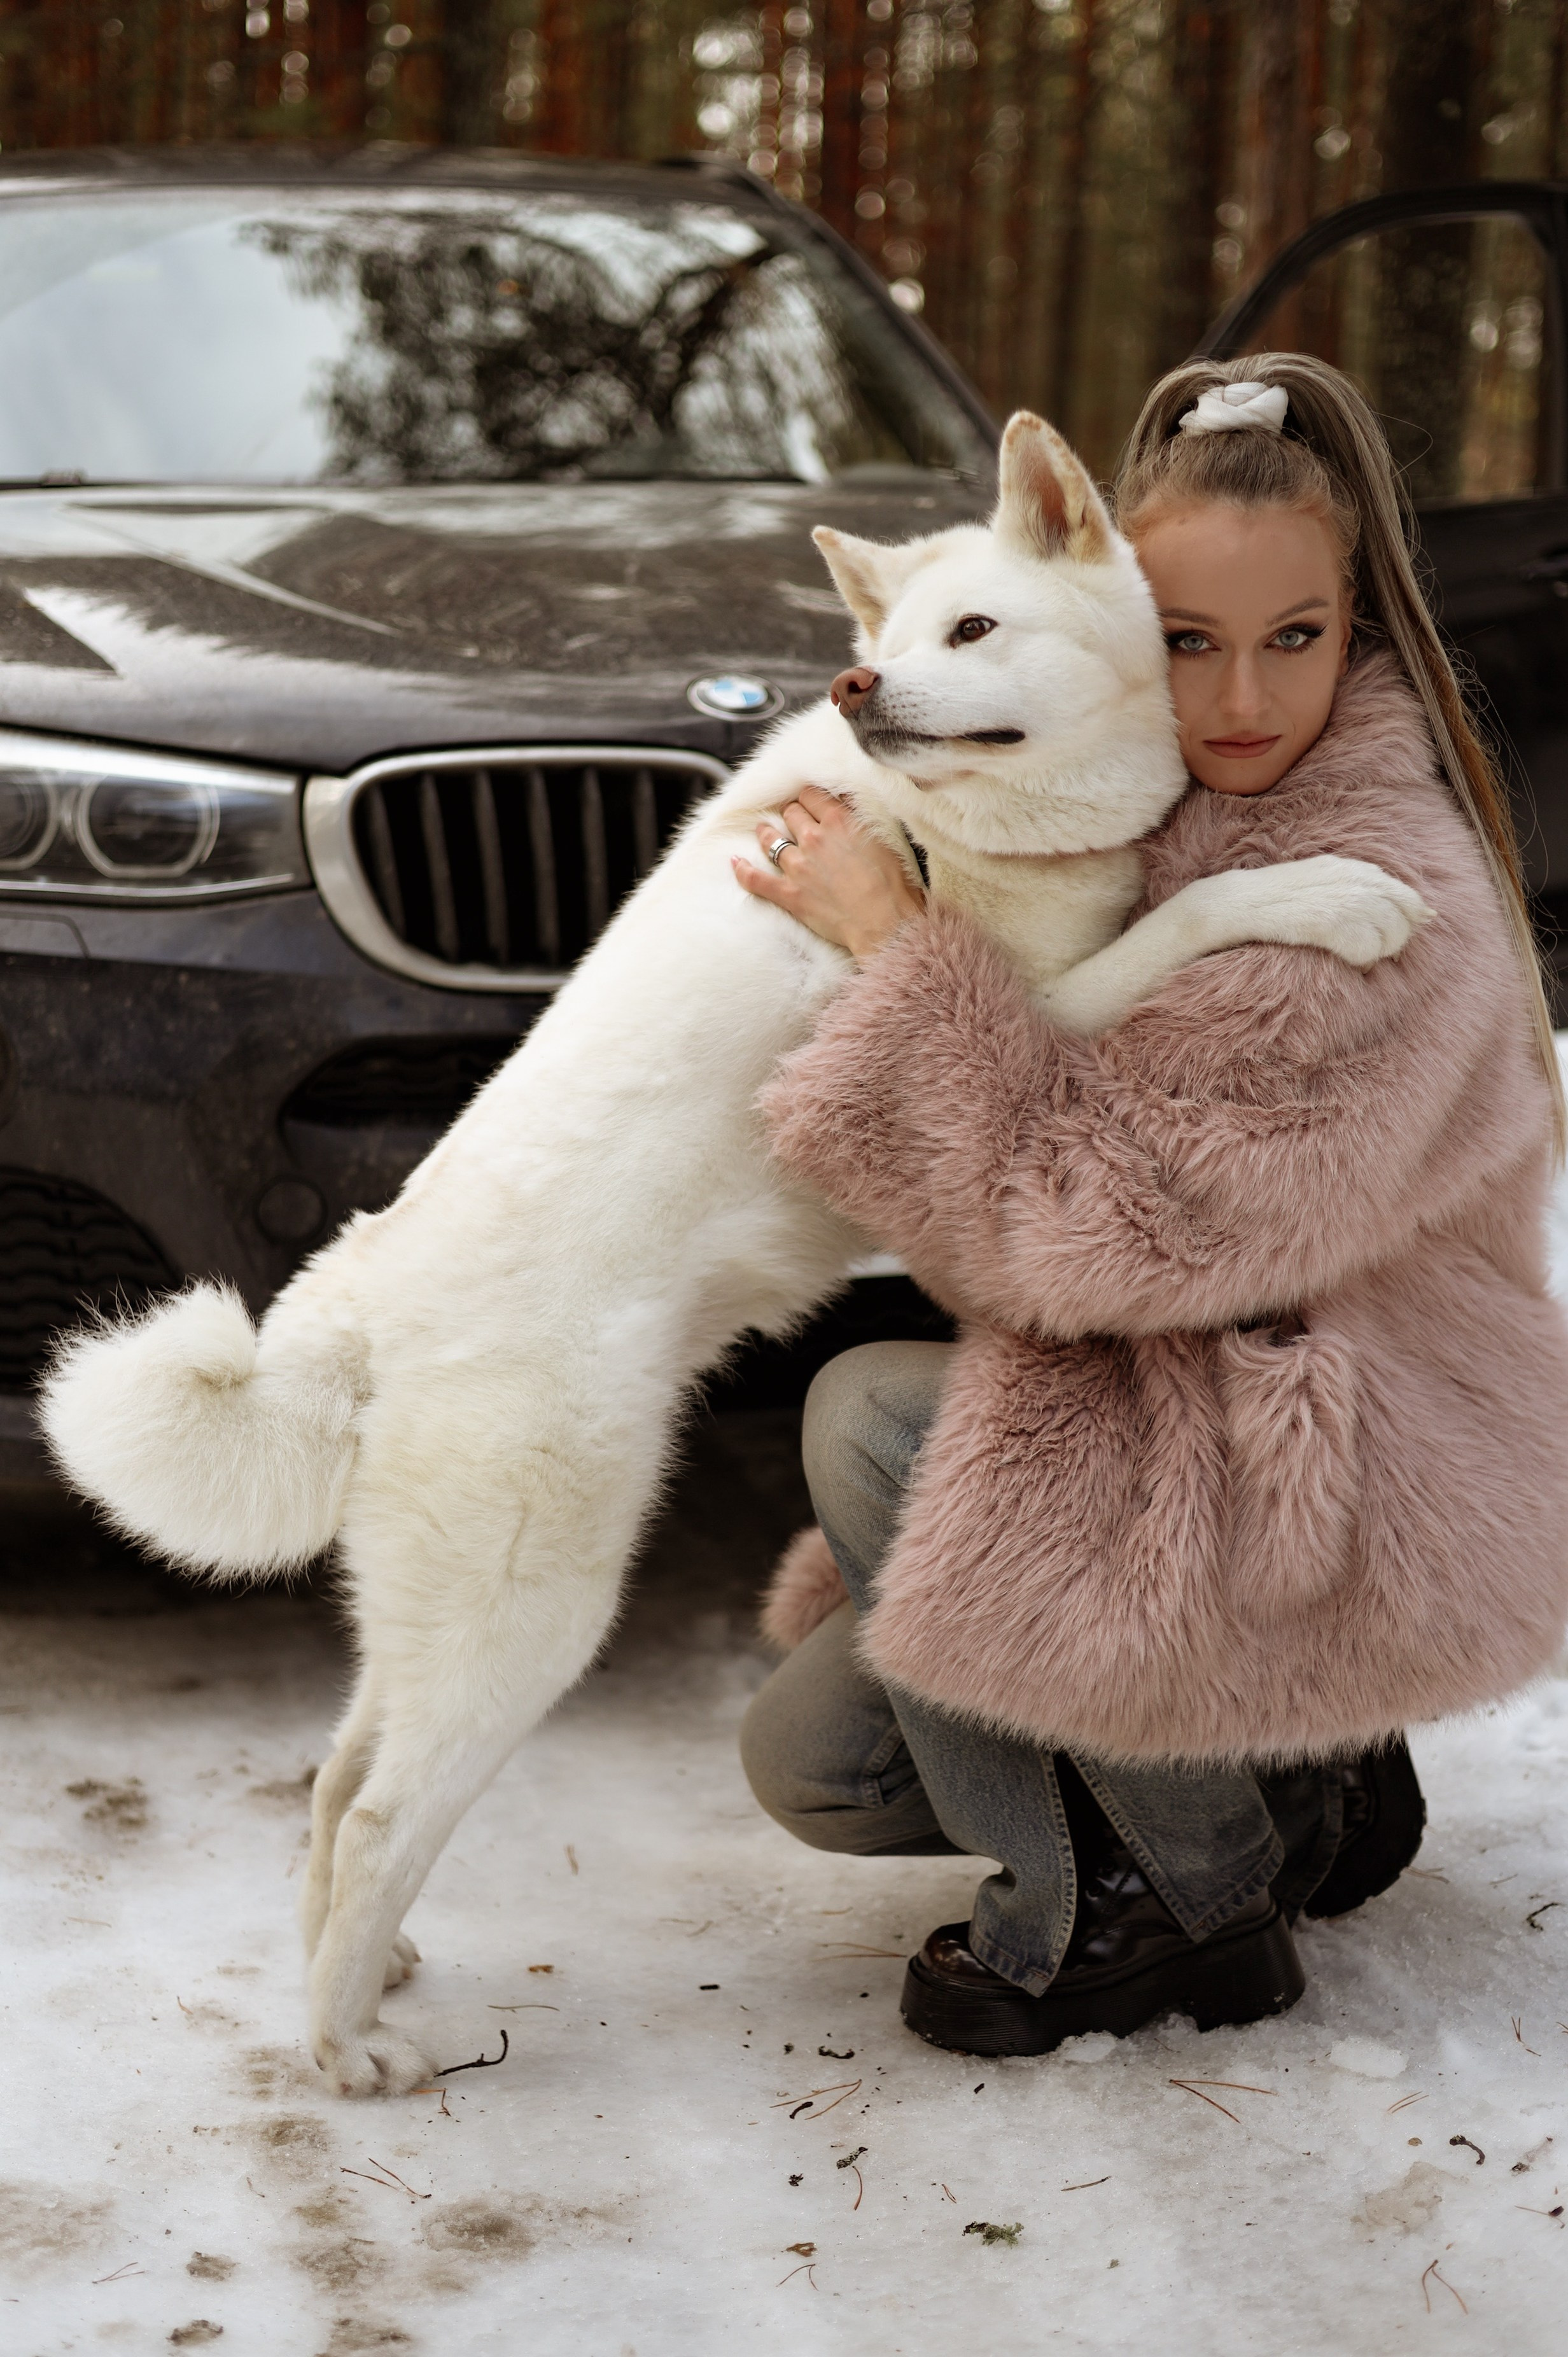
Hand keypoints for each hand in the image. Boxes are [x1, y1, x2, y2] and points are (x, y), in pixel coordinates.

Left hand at [732, 783, 924, 958]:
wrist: (885, 921)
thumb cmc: (894, 885)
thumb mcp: (885, 839)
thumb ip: (862, 819)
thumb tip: (849, 806)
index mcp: (840, 821)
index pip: (813, 796)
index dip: (809, 798)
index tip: (810, 802)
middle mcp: (815, 838)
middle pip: (791, 814)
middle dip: (791, 815)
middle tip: (792, 819)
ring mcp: (798, 866)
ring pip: (771, 840)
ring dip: (766, 834)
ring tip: (763, 831)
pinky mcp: (789, 894)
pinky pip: (756, 879)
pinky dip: (742, 871)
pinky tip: (734, 863)